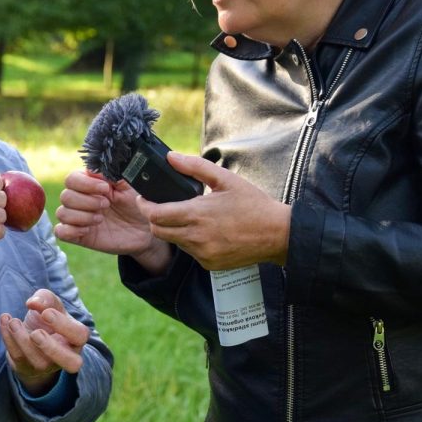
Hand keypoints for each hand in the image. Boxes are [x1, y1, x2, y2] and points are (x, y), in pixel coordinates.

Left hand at [0, 289, 89, 395]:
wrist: (30, 337)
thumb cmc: (47, 320)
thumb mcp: (50, 304)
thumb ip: (46, 298)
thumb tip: (34, 302)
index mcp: (75, 338)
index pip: (79, 335)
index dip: (63, 325)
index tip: (45, 313)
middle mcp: (66, 356)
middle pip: (71, 363)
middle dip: (51, 348)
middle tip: (35, 333)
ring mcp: (46, 366)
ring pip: (39, 362)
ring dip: (23, 341)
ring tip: (13, 322)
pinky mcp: (26, 368)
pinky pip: (18, 357)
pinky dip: (8, 338)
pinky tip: (5, 321)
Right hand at [54, 170, 169, 270]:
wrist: (144, 230)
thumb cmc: (136, 205)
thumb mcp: (128, 186)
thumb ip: (111, 175)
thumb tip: (92, 169)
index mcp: (89, 185)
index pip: (71, 179)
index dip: (85, 184)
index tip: (106, 189)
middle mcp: (80, 200)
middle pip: (65, 196)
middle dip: (87, 201)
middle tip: (106, 205)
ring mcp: (78, 218)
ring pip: (62, 213)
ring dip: (82, 216)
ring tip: (100, 219)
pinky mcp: (78, 236)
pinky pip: (60, 232)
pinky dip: (71, 230)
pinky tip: (89, 230)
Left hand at [136, 152, 290, 270]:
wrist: (278, 235)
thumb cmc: (253, 204)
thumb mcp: (225, 179)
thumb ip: (195, 167)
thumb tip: (170, 157)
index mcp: (197, 214)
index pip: (155, 215)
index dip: (144, 206)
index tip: (143, 199)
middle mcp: (196, 237)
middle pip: (158, 231)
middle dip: (154, 218)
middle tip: (160, 206)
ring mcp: (202, 253)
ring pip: (173, 241)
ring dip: (172, 229)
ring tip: (187, 216)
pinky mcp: (209, 264)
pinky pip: (189, 252)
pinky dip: (189, 241)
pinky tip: (204, 231)